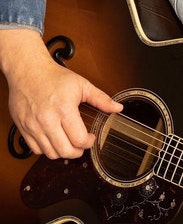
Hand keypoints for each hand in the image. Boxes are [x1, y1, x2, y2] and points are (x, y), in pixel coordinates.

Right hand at [0, 28, 121, 159]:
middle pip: (65, 151)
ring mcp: (32, 125)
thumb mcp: (82, 85)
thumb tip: (118, 108)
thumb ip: (101, 99)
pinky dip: (46, 150)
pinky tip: (54, 140)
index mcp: (64, 109)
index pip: (78, 139)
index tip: (91, 137)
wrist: (28, 70)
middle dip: (78, 151)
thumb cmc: (55, 77)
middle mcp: (47, 120)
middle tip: (82, 144)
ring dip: (62, 152)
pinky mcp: (22, 128)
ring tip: (69, 143)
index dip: (88, 142)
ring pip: (49, 153)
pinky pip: (35, 149)